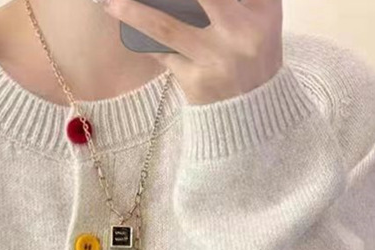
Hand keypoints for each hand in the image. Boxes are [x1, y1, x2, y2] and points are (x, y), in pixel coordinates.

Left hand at [97, 0, 283, 104]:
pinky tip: (124, 23)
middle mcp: (241, 33)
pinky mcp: (197, 82)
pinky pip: (163, 54)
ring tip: (112, 3)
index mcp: (262, 11)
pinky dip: (143, 39)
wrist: (253, 113)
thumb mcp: (261, 19)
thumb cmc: (252, 55)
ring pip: (167, 27)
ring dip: (136, 13)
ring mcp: (216, 59)